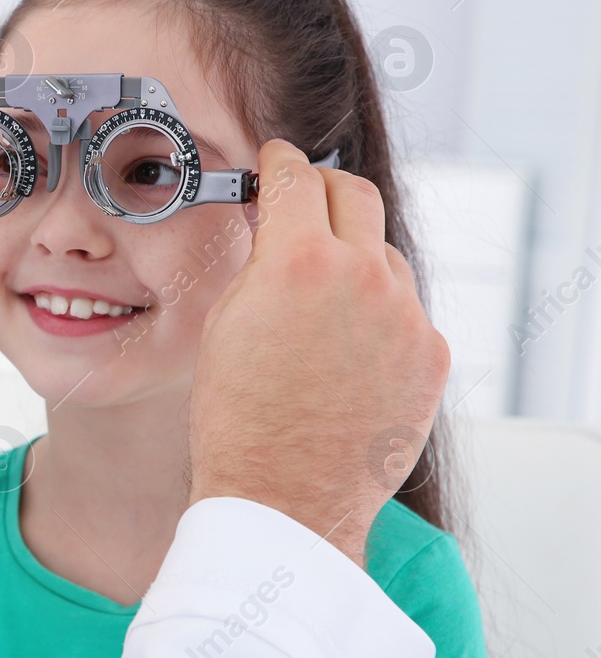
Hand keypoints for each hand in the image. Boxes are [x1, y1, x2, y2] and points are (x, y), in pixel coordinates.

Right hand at [187, 139, 450, 563]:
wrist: (284, 498)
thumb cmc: (238, 420)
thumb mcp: (225, 322)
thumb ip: (260, 263)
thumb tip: (274, 232)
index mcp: (299, 260)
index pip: (296, 176)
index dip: (279, 161)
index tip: (275, 160)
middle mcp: (364, 277)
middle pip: (354, 194)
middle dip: (323, 188)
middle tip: (302, 199)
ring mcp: (407, 316)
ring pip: (384, 255)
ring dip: (353, 258)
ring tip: (319, 301)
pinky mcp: (432, 355)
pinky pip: (405, 311)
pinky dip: (377, 316)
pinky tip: (344, 352)